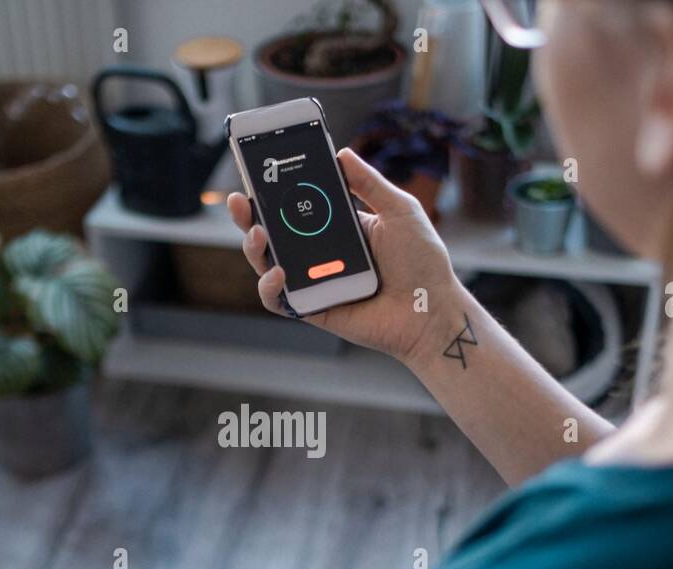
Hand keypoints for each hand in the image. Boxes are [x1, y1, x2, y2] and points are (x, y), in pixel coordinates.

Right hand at [228, 147, 458, 364]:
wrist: (433, 311)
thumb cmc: (423, 263)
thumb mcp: (399, 210)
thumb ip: (370, 183)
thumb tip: (341, 153)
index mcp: (339, 228)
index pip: (297, 206)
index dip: (273, 191)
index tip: (258, 172)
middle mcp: (321, 254)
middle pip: (274, 234)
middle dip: (249, 216)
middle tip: (239, 201)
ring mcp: (314, 282)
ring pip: (268, 265)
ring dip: (254, 248)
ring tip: (257, 234)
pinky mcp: (313, 309)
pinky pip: (279, 300)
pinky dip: (269, 287)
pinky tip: (278, 272)